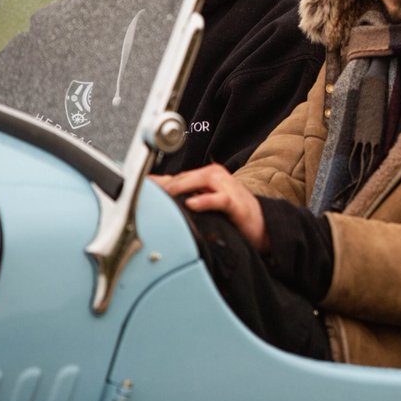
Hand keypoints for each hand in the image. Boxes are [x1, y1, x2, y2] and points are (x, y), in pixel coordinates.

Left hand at [151, 164, 268, 251]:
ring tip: (165, 196)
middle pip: (185, 176)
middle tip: (146, 195)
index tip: (139, 189)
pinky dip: (204, 200)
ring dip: (181, 187)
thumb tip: (154, 197)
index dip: (157, 183)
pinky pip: (218, 199)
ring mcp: (226, 186)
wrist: (261, 224)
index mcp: (205, 176)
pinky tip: (191, 204)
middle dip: (165, 186)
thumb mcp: (204, 203)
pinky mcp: (235, 201)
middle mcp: (214, 176)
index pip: (176, 177)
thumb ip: (183, 199)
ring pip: (201, 180)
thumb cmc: (230, 213)